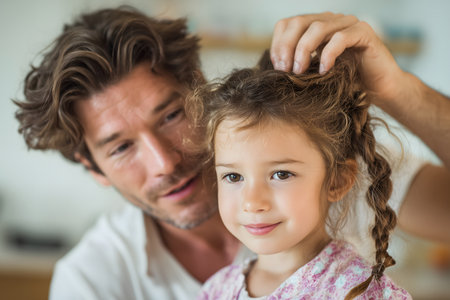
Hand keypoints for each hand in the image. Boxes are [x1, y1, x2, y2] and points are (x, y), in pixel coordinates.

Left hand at [270, 12, 406, 102]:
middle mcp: (330, 20)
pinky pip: (341, 38)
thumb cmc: (344, 83)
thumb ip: (296, 64)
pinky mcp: (364, 33)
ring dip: (303, 50)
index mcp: (315, 26)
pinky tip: (323, 71)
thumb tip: (273, 67)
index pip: (287, 24)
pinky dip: (328, 54)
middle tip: (285, 70)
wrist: (378, 89)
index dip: (278, 44)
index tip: (277, 67)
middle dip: (287, 46)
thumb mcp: (313, 73)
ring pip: (318, 27)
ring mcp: (347, 24)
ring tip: (299, 72)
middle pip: (299, 22)